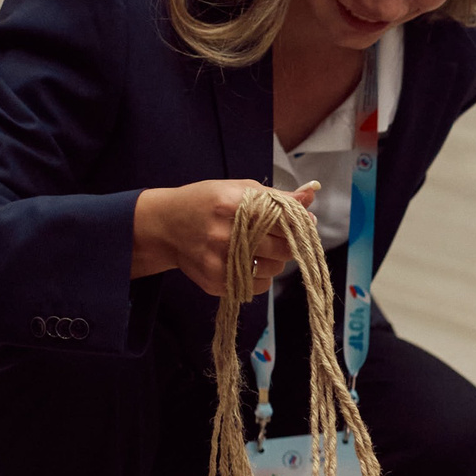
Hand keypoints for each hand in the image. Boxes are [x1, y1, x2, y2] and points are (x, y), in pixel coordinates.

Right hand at [131, 180, 315, 295]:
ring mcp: (220, 261)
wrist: (165, 225)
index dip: (298, 224)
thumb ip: (278, 196)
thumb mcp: (239, 189)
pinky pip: (258, 286)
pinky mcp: (216, 281)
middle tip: (273, 237)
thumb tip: (311, 197)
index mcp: (235, 205)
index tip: (299, 224)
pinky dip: (259, 277)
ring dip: (273, 261)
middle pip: (285, 249)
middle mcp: (227, 234)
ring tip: (254, 248)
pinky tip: (244, 263)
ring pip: (275, 269)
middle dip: (287, 244)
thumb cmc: (207, 203)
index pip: (287, 221)